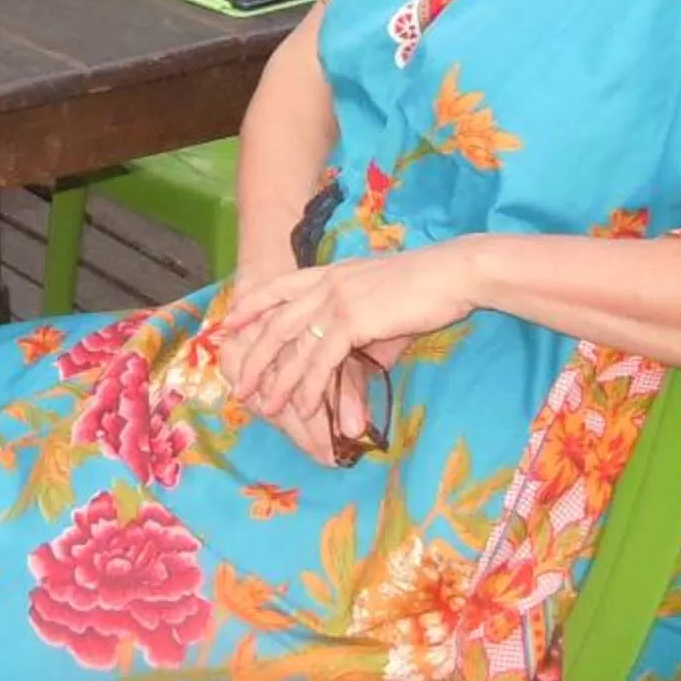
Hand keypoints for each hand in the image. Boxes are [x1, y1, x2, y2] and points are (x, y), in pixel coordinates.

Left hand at [218, 242, 476, 451]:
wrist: (453, 274)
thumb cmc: (424, 289)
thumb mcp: (379, 305)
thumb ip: (358, 332)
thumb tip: (350, 365)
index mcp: (329, 273)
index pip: (277, 287)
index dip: (250, 306)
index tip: (228, 326)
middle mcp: (326, 283)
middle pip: (276, 322)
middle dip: (255, 356)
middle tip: (239, 385)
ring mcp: (337, 299)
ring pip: (294, 345)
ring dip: (279, 381)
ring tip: (267, 407)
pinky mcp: (353, 319)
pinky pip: (322, 360)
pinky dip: (311, 386)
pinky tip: (305, 408)